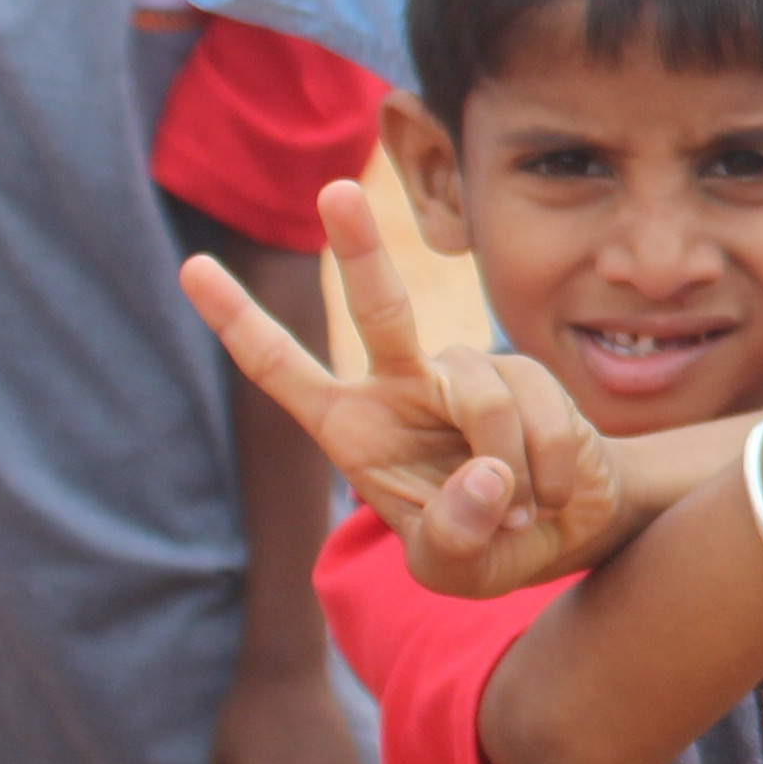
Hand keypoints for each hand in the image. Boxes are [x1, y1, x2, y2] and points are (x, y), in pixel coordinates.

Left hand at [178, 185, 634, 599]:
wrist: (570, 531)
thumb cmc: (486, 548)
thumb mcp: (450, 572)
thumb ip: (452, 537)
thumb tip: (487, 474)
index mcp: (351, 429)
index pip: (283, 368)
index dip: (238, 321)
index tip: (192, 265)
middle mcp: (401, 386)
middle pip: (379, 311)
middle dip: (359, 249)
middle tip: (336, 191)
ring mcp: (465, 374)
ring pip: (480, 397)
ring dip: (508, 469)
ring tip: (521, 513)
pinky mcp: (526, 375)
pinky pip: (537, 415)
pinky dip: (550, 470)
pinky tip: (555, 494)